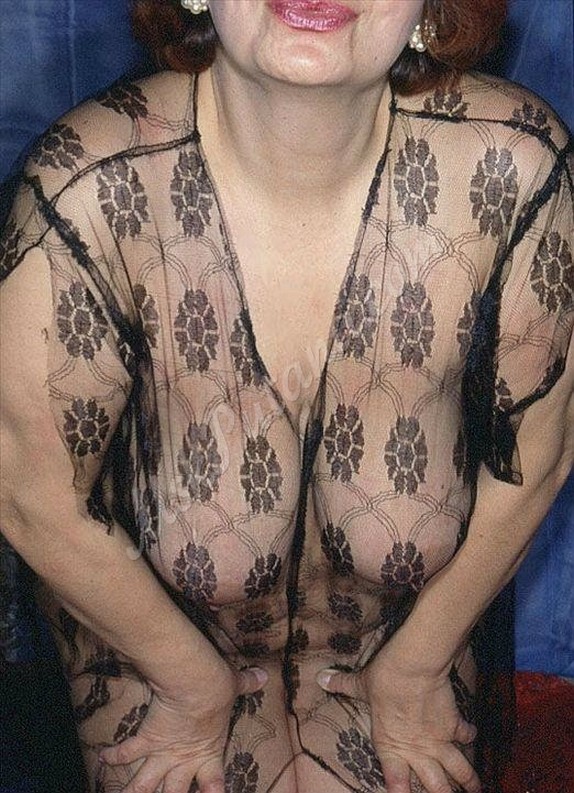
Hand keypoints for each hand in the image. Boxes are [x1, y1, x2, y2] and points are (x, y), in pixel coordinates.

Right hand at [99, 661, 266, 792]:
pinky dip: (114, 755)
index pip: (212, 786)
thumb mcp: (235, 687)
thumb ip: (247, 685)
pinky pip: (128, 750)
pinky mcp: (148, 738)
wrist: (197, 682)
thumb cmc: (219, 687)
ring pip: (144, 784)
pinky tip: (103, 757)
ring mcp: (164, 752)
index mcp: (208, 753)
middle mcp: (184, 760)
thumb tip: (263, 676)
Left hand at [317, 648, 479, 792]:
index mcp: (390, 746)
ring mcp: (438, 741)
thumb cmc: (384, 678)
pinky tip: (471, 737)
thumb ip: (342, 685)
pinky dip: (469, 737)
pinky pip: (466, 736)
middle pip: (437, 788)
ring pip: (459, 770)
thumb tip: (321, 677)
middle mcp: (417, 751)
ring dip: (469, 781)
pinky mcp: (454, 725)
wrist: (414, 666)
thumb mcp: (360, 684)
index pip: (396, 785)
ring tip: (476, 789)